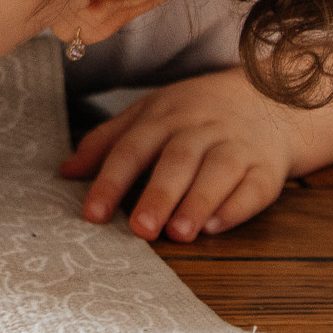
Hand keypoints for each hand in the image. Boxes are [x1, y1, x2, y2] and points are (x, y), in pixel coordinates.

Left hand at [60, 67, 294, 241]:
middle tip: (141, 229)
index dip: (111, 180)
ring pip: (219, 171)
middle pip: (178, 159)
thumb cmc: (194, 113)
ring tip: (179, 232)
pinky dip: (237, 206)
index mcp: (164, 117)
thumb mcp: (148, 114)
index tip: (92, 213)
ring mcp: (236, 146)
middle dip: (159, 194)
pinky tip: (217, 226)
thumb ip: (107, 142)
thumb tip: (65, 172)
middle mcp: (200, 129)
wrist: (266, 100)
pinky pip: (255, 186)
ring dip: (198, 202)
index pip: (132, 148)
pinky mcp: (267, 168)